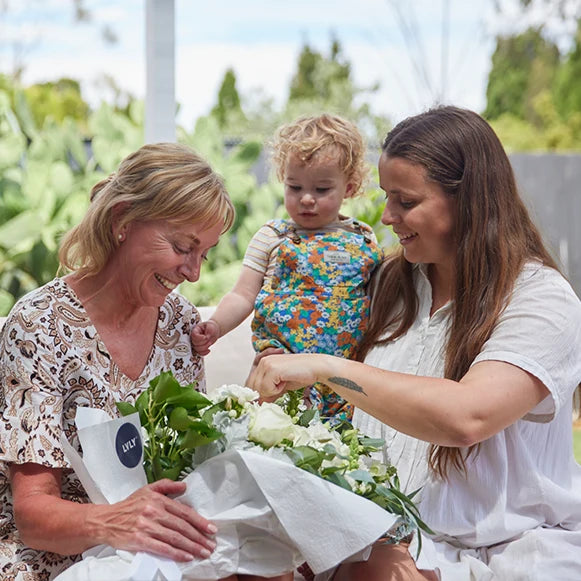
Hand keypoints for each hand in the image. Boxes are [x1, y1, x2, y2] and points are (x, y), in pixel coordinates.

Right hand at [91, 479, 216, 561]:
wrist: (104, 520)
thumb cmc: (128, 506)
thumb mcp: (147, 489)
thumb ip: (166, 485)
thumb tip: (184, 486)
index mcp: (158, 499)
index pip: (184, 512)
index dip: (199, 521)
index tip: (211, 529)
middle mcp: (153, 512)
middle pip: (182, 526)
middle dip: (199, 537)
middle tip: (211, 545)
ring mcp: (146, 526)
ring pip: (174, 538)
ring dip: (191, 546)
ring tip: (203, 552)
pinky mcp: (139, 540)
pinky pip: (161, 548)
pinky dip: (176, 553)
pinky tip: (186, 557)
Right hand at [191, 319, 220, 354]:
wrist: (213, 331)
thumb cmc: (211, 327)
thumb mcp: (211, 326)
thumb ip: (208, 331)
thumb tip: (206, 337)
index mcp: (195, 330)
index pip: (194, 335)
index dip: (199, 338)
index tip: (205, 337)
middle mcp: (193, 337)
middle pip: (194, 343)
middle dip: (203, 343)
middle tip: (208, 339)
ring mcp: (195, 343)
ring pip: (196, 349)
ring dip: (204, 348)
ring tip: (209, 343)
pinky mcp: (198, 348)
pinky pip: (199, 353)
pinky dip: (204, 353)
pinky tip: (208, 350)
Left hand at [247, 353, 329, 399]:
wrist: (316, 368)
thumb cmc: (300, 375)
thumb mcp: (280, 386)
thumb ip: (267, 392)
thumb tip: (258, 404)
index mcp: (262, 362)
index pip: (250, 383)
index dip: (255, 394)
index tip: (261, 401)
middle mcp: (262, 361)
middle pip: (252, 386)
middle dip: (263, 394)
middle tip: (278, 390)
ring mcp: (266, 364)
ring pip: (258, 388)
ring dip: (271, 392)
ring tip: (283, 384)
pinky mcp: (272, 369)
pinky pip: (266, 388)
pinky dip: (276, 390)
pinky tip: (285, 382)